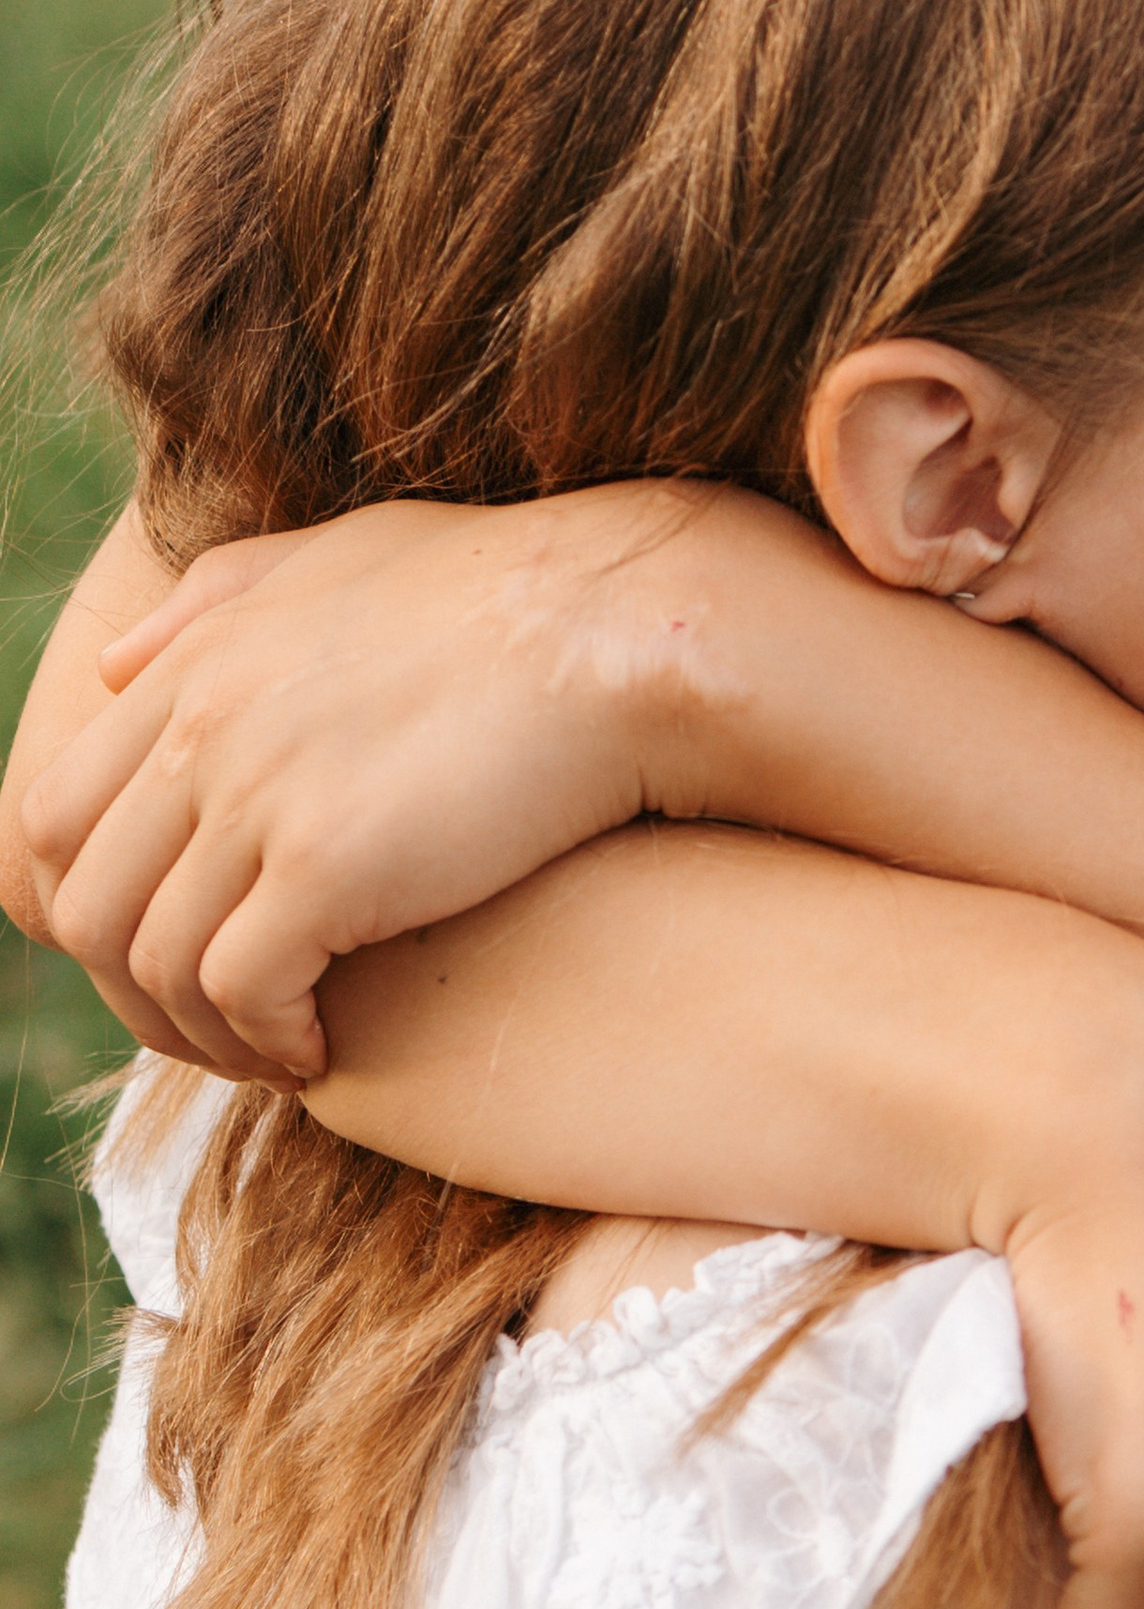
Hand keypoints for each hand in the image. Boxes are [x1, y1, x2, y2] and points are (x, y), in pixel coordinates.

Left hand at [23, 487, 793, 1075]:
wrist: (622, 627)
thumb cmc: (512, 590)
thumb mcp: (345, 555)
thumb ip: (222, 601)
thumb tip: (116, 660)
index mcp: (193, 661)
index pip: (47, 819)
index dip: (88, 913)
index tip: (164, 954)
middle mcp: (200, 723)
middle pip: (81, 905)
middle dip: (127, 991)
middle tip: (211, 1027)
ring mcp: (256, 793)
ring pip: (152, 963)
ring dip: (201, 1033)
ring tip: (271, 1053)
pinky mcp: (328, 864)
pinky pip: (240, 990)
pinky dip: (265, 1040)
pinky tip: (319, 1051)